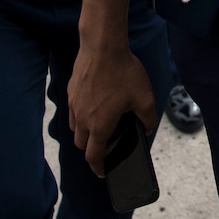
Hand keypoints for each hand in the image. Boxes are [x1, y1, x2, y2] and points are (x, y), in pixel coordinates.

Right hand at [68, 37, 155, 176]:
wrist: (102, 46)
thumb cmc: (124, 72)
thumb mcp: (145, 98)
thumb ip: (148, 118)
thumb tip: (147, 128)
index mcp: (100, 125)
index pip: (93, 156)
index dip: (98, 167)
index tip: (103, 172)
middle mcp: (82, 118)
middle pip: (81, 144)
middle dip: (92, 149)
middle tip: (105, 145)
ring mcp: (74, 104)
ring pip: (75, 127)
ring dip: (85, 132)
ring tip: (100, 124)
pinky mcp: (70, 91)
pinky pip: (73, 110)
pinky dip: (81, 115)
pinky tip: (94, 104)